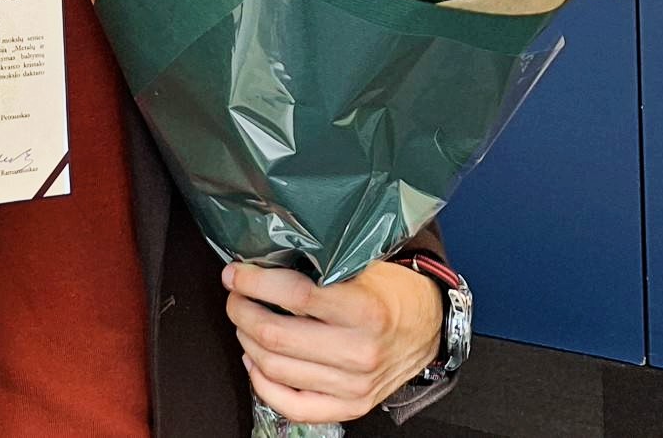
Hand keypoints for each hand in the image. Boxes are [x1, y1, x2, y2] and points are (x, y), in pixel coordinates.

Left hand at [223, 260, 442, 424]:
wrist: (427, 326)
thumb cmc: (391, 289)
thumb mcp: (364, 263)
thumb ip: (321, 261)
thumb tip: (262, 254)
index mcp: (365, 311)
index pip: (293, 296)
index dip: (253, 282)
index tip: (234, 273)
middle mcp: (359, 352)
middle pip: (274, 335)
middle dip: (241, 310)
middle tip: (235, 295)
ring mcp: (355, 386)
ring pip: (275, 368)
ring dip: (247, 340)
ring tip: (244, 321)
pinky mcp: (351, 407)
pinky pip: (293, 406)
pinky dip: (263, 384)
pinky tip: (254, 361)